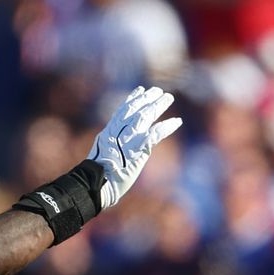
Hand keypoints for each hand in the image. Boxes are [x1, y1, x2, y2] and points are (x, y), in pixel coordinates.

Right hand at [88, 86, 182, 207]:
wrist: (96, 183)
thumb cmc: (98, 176)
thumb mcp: (101, 154)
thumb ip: (111, 145)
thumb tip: (115, 144)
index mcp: (109, 133)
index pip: (122, 111)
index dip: (132, 99)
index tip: (140, 90)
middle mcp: (118, 132)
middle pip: (135, 109)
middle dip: (147, 98)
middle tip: (158, 90)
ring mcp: (128, 139)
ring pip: (145, 116)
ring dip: (158, 105)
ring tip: (168, 97)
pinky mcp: (138, 148)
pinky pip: (156, 134)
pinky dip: (167, 126)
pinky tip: (177, 121)